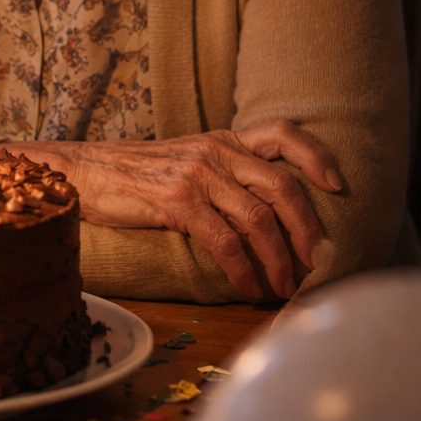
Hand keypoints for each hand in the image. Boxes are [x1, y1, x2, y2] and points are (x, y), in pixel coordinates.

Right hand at [18, 121, 342, 300]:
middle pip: (283, 186)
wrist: (84, 173)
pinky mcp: (177, 202)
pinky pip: (225, 242)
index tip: (336, 186)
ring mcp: (197, 175)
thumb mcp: (185, 160)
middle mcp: (215, 151)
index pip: (283, 133)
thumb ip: (222, 173)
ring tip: (286, 287)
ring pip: (259, 219)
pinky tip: (249, 288)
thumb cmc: (134, 175)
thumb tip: (264, 213)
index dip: (316, 157)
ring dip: (280, 260)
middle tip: (320, 261)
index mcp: (222, 138)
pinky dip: (244, 271)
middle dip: (308, 229)